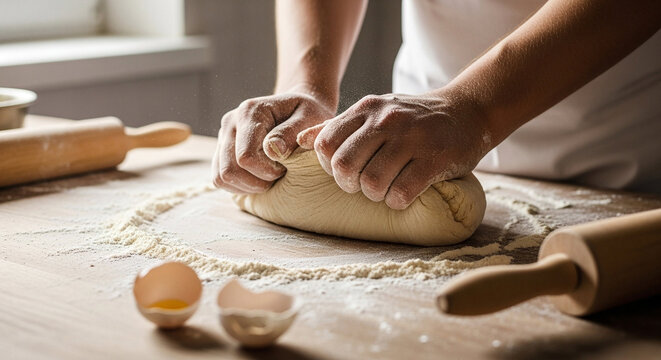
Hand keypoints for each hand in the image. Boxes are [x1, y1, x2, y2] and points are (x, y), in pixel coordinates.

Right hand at [212, 88, 335, 193]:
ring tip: (269, 177)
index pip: (246, 156)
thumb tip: (272, 149)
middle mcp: (231, 122)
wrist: (298, 109)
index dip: (267, 171)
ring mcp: (223, 136)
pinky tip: (259, 179)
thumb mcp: (309, 118)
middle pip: (230, 170)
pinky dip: (238, 186)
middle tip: (278, 174)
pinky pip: (219, 179)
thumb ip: (291, 132)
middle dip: (257, 182)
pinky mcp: (222, 149)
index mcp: (250, 112)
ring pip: (221, 178)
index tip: (286, 167)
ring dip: (247, 186)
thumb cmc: (308, 114)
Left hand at [297, 91, 490, 208]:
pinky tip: (403, 194)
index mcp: (367, 109)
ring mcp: (412, 139)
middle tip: (363, 185)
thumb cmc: (414, 117)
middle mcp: (386, 120)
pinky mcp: (434, 160)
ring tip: (385, 189)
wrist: (468, 111)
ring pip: (371, 183)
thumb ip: (338, 126)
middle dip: (349, 185)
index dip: (329, 166)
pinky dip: (397, 201)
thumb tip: (299, 141)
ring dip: (375, 196)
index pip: (325, 143)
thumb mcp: (375, 111)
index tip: (346, 171)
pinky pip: (401, 193)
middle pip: (344, 166)